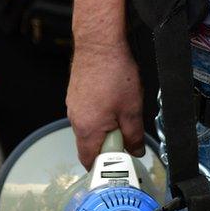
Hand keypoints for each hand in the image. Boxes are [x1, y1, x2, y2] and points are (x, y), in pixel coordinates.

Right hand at [66, 41, 143, 169]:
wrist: (99, 44)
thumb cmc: (114, 73)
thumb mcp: (132, 109)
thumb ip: (134, 135)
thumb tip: (135, 151)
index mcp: (88, 129)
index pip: (90, 160)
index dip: (105, 166)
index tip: (120, 162)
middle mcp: (75, 120)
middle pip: (90, 144)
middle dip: (109, 144)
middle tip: (127, 134)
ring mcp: (73, 106)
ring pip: (90, 128)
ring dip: (106, 127)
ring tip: (122, 112)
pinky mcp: (76, 95)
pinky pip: (88, 113)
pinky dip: (100, 114)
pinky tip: (113, 100)